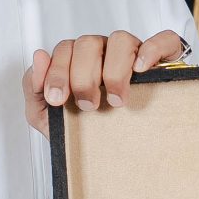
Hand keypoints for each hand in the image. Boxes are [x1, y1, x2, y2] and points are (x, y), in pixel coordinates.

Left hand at [27, 31, 187, 132]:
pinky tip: (141, 70)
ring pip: (120, 40)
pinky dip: (152, 50)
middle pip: (88, 43)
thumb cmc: (85, 130)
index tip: (58, 101)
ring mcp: (134, 54)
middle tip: (88, 106)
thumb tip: (39, 57)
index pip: (64, 49)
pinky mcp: (164, 60)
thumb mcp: (48, 116)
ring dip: (114, 70)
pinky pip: (164, 41)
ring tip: (115, 100)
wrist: (119, 158)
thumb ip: (34, 89)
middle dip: (83, 77)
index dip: (57, 73)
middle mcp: (104, 53)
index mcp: (78, 61)